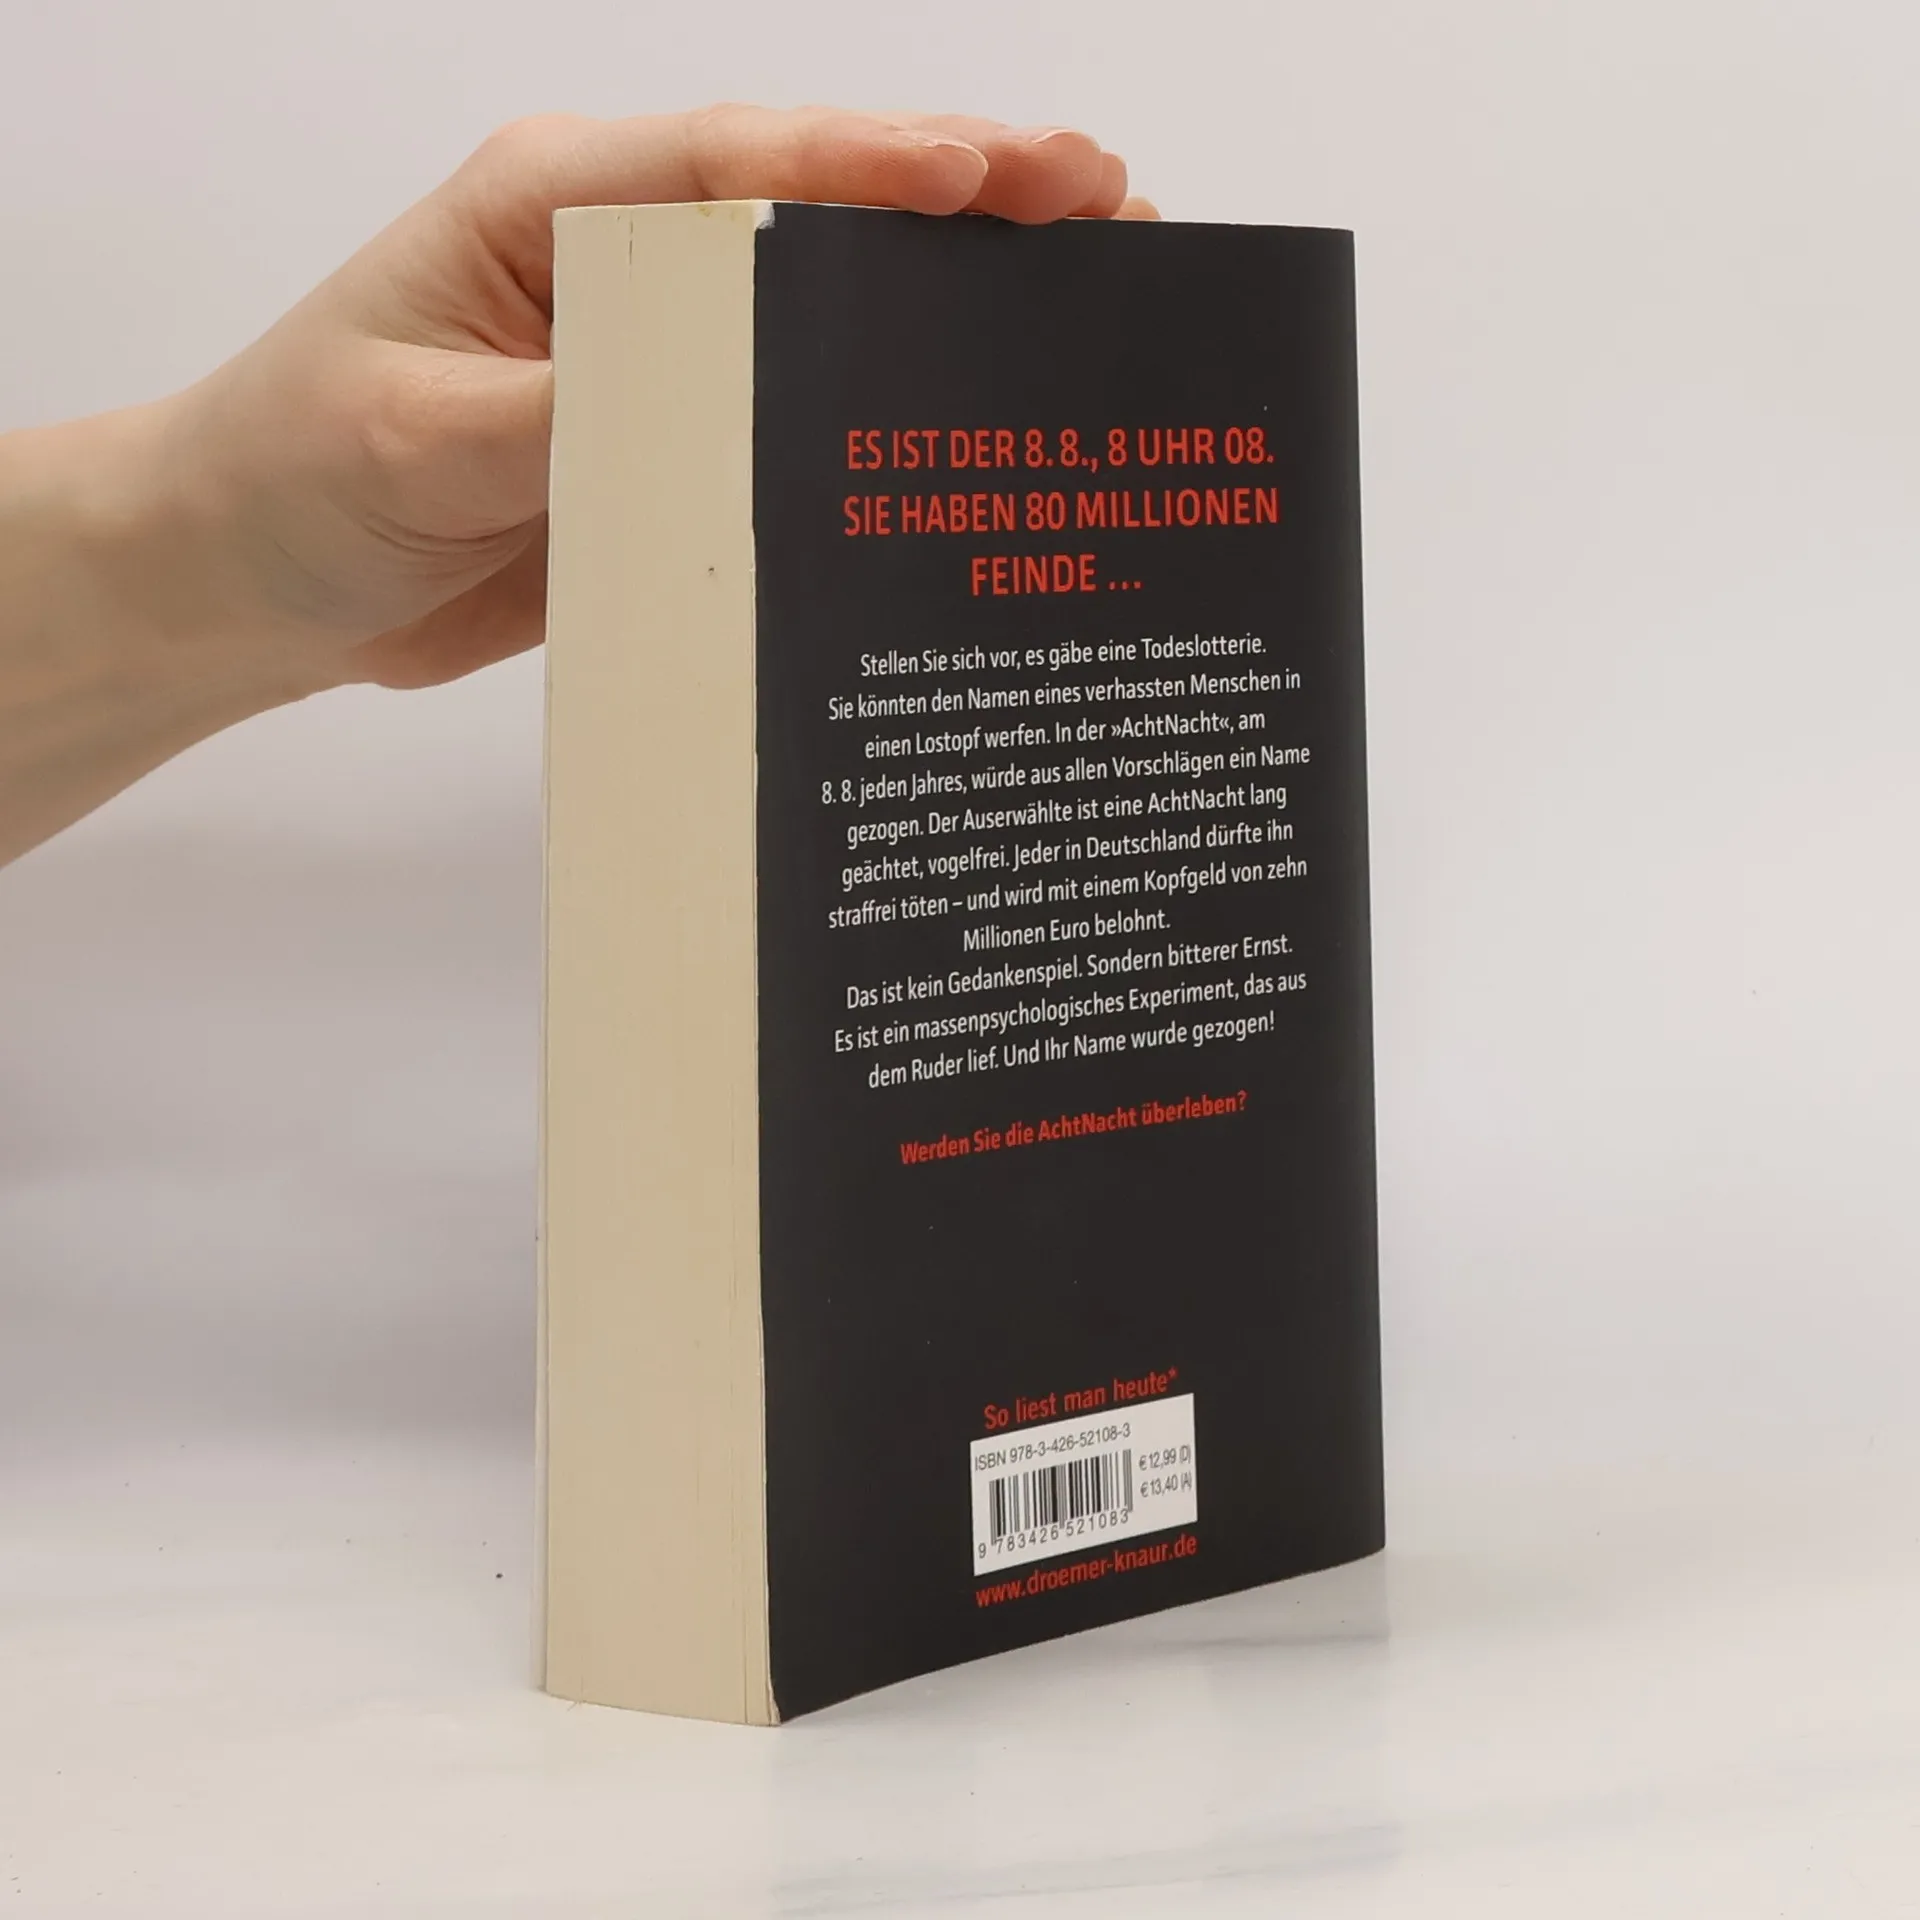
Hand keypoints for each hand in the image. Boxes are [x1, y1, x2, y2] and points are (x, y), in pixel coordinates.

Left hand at [160, 106, 1157, 693]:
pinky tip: (970, 432)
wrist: (254, 578)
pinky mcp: (670, 444)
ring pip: (823, 307)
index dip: (873, 166)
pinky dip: (883, 416)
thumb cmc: (299, 472)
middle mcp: (623, 263)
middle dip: (967, 200)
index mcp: (555, 208)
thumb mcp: (416, 438)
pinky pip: (789, 419)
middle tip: (1113, 205)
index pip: (737, 165)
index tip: (999, 176)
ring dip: (950, 299)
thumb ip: (563, 410)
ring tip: (1088, 293)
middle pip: (816, 210)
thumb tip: (714, 394)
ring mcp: (657, 355)